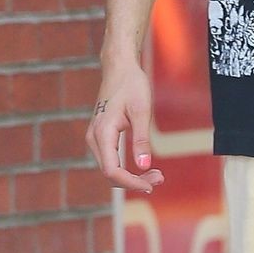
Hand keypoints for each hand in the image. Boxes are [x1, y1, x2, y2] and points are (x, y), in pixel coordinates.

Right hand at [85, 60, 163, 195]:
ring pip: (110, 168)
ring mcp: (95, 138)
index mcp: (102, 133)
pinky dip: (127, 167)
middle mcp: (94, 138)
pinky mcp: (101, 136)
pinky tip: (145, 167)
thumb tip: (145, 165)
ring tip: (156, 175)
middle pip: (110, 173)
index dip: (131, 182)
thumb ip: (141, 140)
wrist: (119, 68)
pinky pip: (111, 160)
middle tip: (160, 178)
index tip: (151, 184)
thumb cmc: (132, 85)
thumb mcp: (141, 111)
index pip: (112, 170)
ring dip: (131, 176)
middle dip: (134, 180)